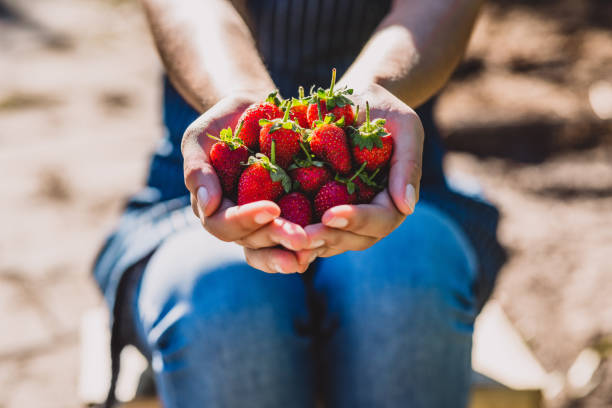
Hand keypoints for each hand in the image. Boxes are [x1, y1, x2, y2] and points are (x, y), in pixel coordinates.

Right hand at [182, 92, 310, 273]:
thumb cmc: (221, 125)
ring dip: (296, 249)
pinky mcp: (293, 213)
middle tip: (301, 238)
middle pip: (254, 241)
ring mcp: (267, 221)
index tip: (271, 208)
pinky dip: (314, 239)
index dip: (245, 221)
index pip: (224, 225)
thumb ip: (197, 170)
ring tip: (316, 247)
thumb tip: (207, 207)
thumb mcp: (199, 139)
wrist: (254, 110)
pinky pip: (301, 233)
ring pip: (277, 245)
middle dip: (277, 238)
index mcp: (216, 209)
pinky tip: (330, 239)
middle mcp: (242, 222)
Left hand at [295, 83, 423, 263]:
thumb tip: (407, 206)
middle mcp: (367, 215)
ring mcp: (341, 214)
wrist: (352, 101)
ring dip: (306, 242)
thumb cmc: (383, 110)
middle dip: (327, 238)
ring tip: (282, 237)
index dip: (356, 221)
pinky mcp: (316, 208)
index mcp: (392, 200)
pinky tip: (269, 228)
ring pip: (328, 240)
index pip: (380, 220)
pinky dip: (290, 230)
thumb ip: (408, 164)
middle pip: (352, 238)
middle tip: (301, 237)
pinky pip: (305, 226)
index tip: (331, 215)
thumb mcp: (404, 127)